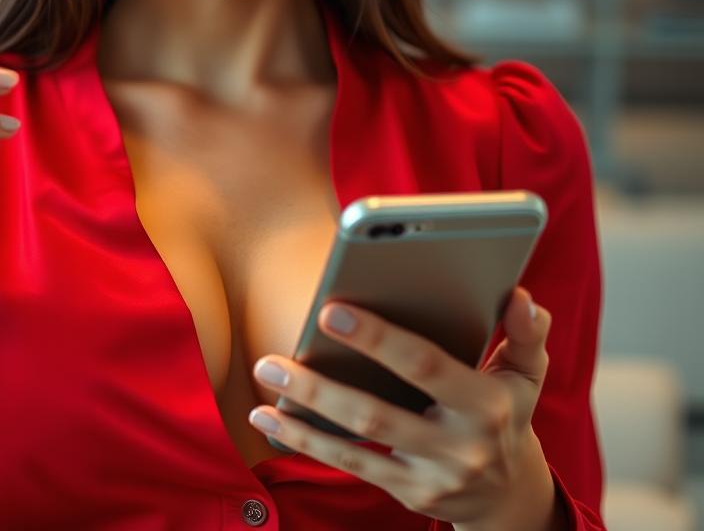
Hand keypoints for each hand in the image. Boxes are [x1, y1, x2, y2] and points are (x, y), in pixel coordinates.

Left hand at [249, 286, 553, 526]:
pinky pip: (351, 465)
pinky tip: (270, 416)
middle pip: (379, 413)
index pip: (426, 365)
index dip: (378, 339)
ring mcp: (433, 476)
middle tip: (275, 356)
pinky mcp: (410, 495)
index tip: (331, 310)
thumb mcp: (526, 374)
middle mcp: (460, 446)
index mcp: (487, 403)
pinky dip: (307, 441)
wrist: (511, 497)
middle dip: (322, 386)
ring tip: (266, 373)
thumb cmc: (506, 411)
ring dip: (305, 410)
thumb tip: (521, 296)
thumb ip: (527, 332)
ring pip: (358, 440)